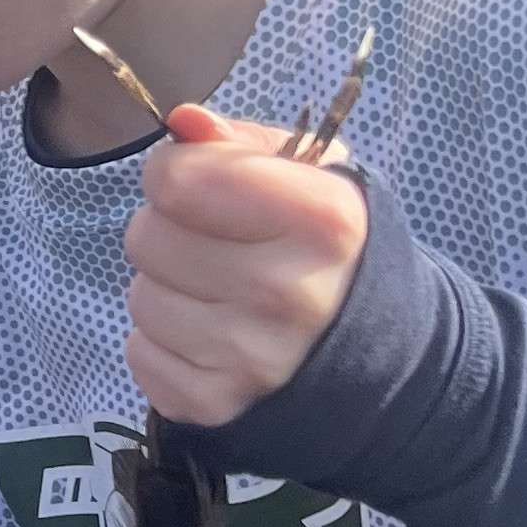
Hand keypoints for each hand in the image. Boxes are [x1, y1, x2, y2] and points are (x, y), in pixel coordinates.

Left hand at [122, 104, 368, 426]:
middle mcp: (286, 292)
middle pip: (146, 236)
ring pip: (139, 296)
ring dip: (167, 289)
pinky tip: (214, 339)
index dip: (177, 173)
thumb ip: (243, 144)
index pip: (178, 179)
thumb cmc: (336, 255)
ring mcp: (248, 357)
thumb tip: (183, 122)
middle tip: (218, 246)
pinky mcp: (215, 405)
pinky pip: (139, 353)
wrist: (387, 364)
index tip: (203, 186)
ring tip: (221, 296)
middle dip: (170, 231)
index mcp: (320, 221)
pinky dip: (164, 344)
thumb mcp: (317, 182)